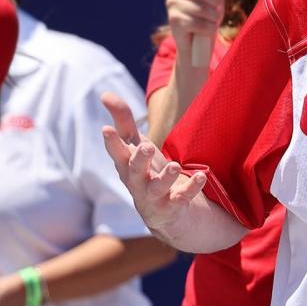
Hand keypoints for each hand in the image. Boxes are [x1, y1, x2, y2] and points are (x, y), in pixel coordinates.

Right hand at [101, 92, 205, 233]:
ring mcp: (154, 196)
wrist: (162, 211)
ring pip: (157, 188)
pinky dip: (191, 188)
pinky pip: (182, 198)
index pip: (117, 153)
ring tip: (174, 166)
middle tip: (145, 147)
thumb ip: (123, 121)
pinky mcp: (172, 206)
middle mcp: (137, 182)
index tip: (106, 129)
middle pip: (135, 172)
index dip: (111, 142)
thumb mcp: (135, 145)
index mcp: (127, 166)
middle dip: (139, 160)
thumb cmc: (145, 170)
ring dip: (166, 177)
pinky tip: (201, 176)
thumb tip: (105, 94)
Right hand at [165, 0, 222, 52]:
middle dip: (216, 1)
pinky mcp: (173, 20)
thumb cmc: (208, 10)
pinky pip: (197, 22)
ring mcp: (171, 4)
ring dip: (214, 17)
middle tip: (218, 8)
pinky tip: (206, 29)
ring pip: (202, 8)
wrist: (198, 40)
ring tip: (212, 20)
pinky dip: (208, 28)